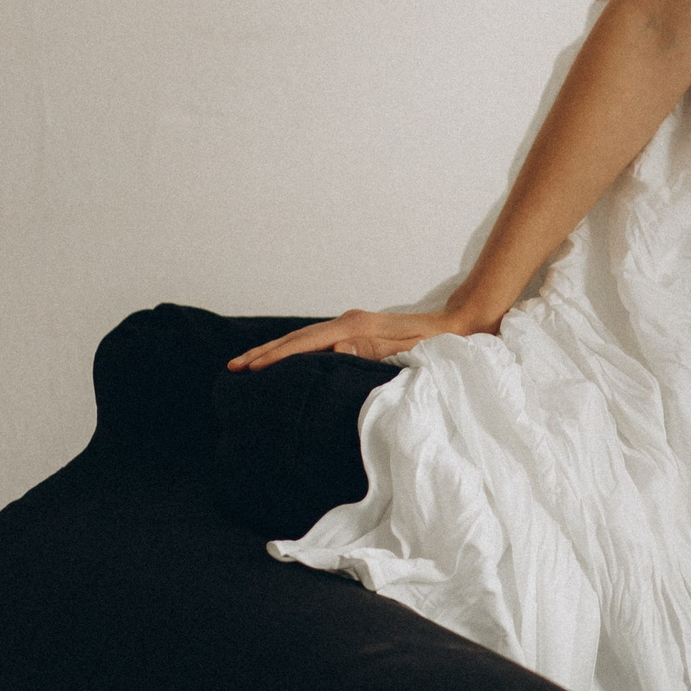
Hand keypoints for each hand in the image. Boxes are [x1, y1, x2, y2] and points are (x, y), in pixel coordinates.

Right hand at [225, 304, 489, 375]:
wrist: (458, 326)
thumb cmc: (434, 344)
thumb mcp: (403, 350)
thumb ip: (370, 352)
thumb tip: (336, 351)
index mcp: (355, 327)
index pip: (305, 343)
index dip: (275, 357)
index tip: (248, 369)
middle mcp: (349, 321)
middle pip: (298, 337)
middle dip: (265, 352)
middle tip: (232, 367)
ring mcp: (353, 325)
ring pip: (304, 339)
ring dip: (276, 351)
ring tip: (248, 365)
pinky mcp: (358, 332)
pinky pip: (316, 342)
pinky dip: (294, 351)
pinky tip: (287, 362)